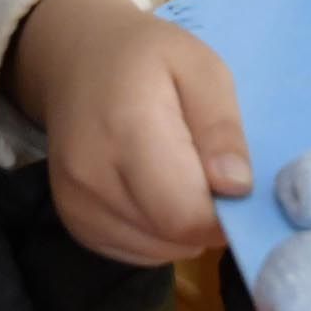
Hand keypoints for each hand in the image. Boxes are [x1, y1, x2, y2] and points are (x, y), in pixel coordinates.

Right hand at [9, 0, 246, 264]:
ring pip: (157, 251)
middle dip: (206, 219)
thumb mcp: (201, 68)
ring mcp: (76, 204)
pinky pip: (135, 252)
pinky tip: (156, 194)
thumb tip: (236, 187)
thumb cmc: (146, 58)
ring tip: (179, 177)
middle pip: (173, 236)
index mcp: (128, 129)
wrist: (74, 60)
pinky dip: (158, 234)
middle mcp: (92, 176)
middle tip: (211, 176)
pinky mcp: (74, 223)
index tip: (236, 186)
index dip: (225, 213)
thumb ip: (221, 127)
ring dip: (183, 228)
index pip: (185, 213)